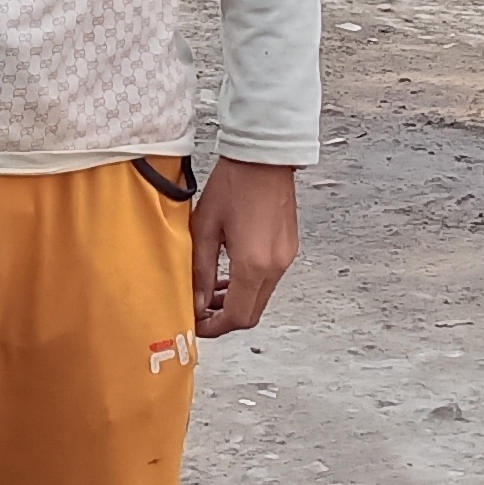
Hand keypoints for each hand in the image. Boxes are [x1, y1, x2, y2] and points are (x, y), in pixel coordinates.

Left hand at [192, 159, 299, 338]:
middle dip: (224, 318)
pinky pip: (268, 280)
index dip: (214, 327)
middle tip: (200, 311)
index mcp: (253, 265)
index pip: (237, 317)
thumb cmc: (233, 184)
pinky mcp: (289, 249)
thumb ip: (199, 270)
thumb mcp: (204, 228)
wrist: (264, 157)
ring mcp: (285, 258)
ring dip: (236, 301)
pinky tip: (229, 273)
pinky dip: (248, 286)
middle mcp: (275, 266)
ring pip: (260, 298)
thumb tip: (194, 300)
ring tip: (209, 290)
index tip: (196, 323)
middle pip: (252, 313)